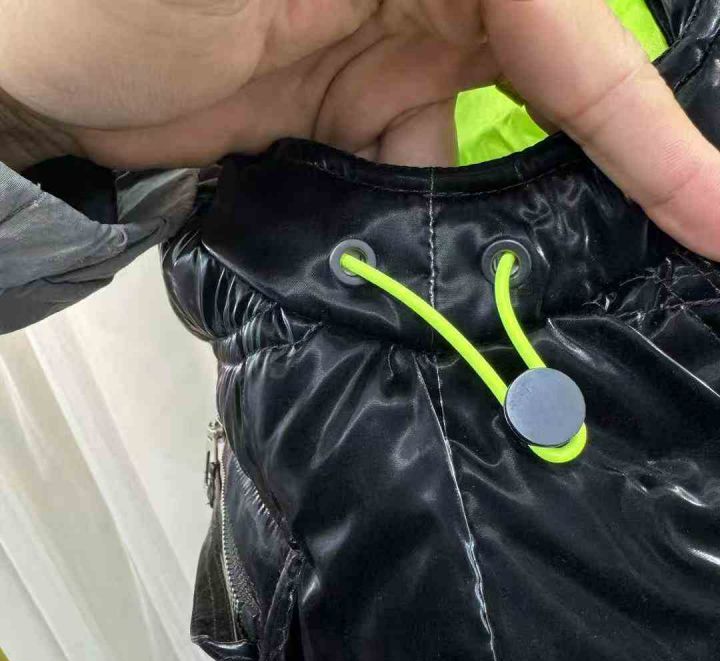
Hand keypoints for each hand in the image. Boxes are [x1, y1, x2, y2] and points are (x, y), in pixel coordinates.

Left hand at [1, 0, 718, 257]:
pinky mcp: (345, 128)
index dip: (653, 134)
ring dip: (507, 226)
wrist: (38, 71)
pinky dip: (434, 233)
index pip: (577, 44)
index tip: (718, 218)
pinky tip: (447, 279)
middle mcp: (430, 0)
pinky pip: (418, 187)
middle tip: (662, 266)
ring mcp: (385, 70)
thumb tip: (539, 18)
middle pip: (553, 98)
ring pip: (484, 158)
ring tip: (545, 298)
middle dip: (606, 180)